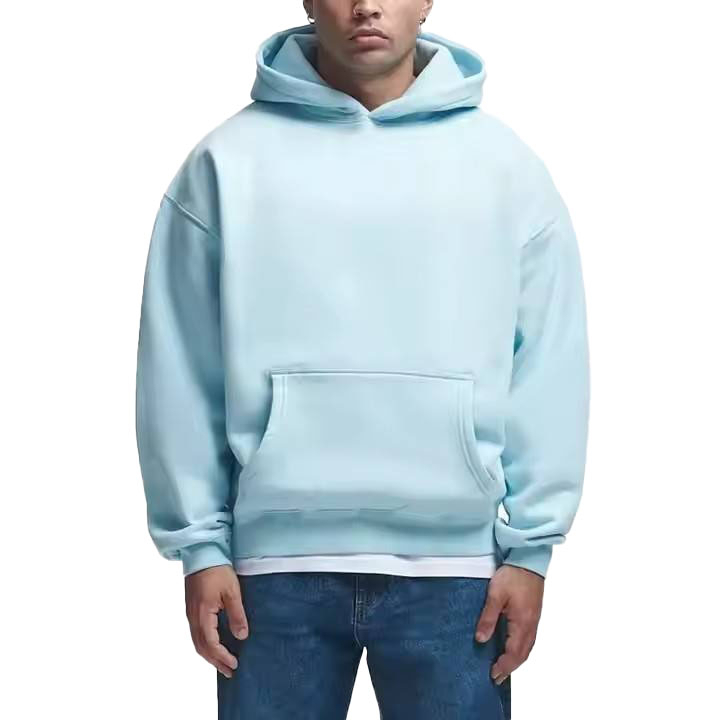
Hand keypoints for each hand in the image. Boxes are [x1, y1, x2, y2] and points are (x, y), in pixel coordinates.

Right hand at [184, 564, 248, 677]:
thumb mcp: (232, 591)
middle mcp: (192, 617)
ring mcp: (190, 613)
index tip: (234, 665)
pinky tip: (213, 644)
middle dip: (215, 661)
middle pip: (201, 647)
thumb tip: (241, 636)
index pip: (211, 644)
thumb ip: (236, 615)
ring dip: (209, 655)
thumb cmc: (217, 570)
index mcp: (202, 615)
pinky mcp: (191, 608)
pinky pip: (196, 633)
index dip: (222, 657)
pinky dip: (205, 644)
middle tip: (229, 672)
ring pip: (197, 641)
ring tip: (222, 663)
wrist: (201, 552)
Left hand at [474, 563, 544, 684]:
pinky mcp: (533, 614)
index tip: (492, 675)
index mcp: (522, 623)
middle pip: (523, 654)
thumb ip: (488, 618)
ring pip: (527, 648)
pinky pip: (528, 639)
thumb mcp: (495, 595)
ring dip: (516, 659)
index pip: (514, 653)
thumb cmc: (513, 575)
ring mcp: (534, 620)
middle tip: (496, 677)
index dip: (504, 666)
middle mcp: (531, 625)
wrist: (529, 560)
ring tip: (503, 666)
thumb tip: (481, 639)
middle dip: (510, 667)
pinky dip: (520, 649)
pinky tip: (512, 647)